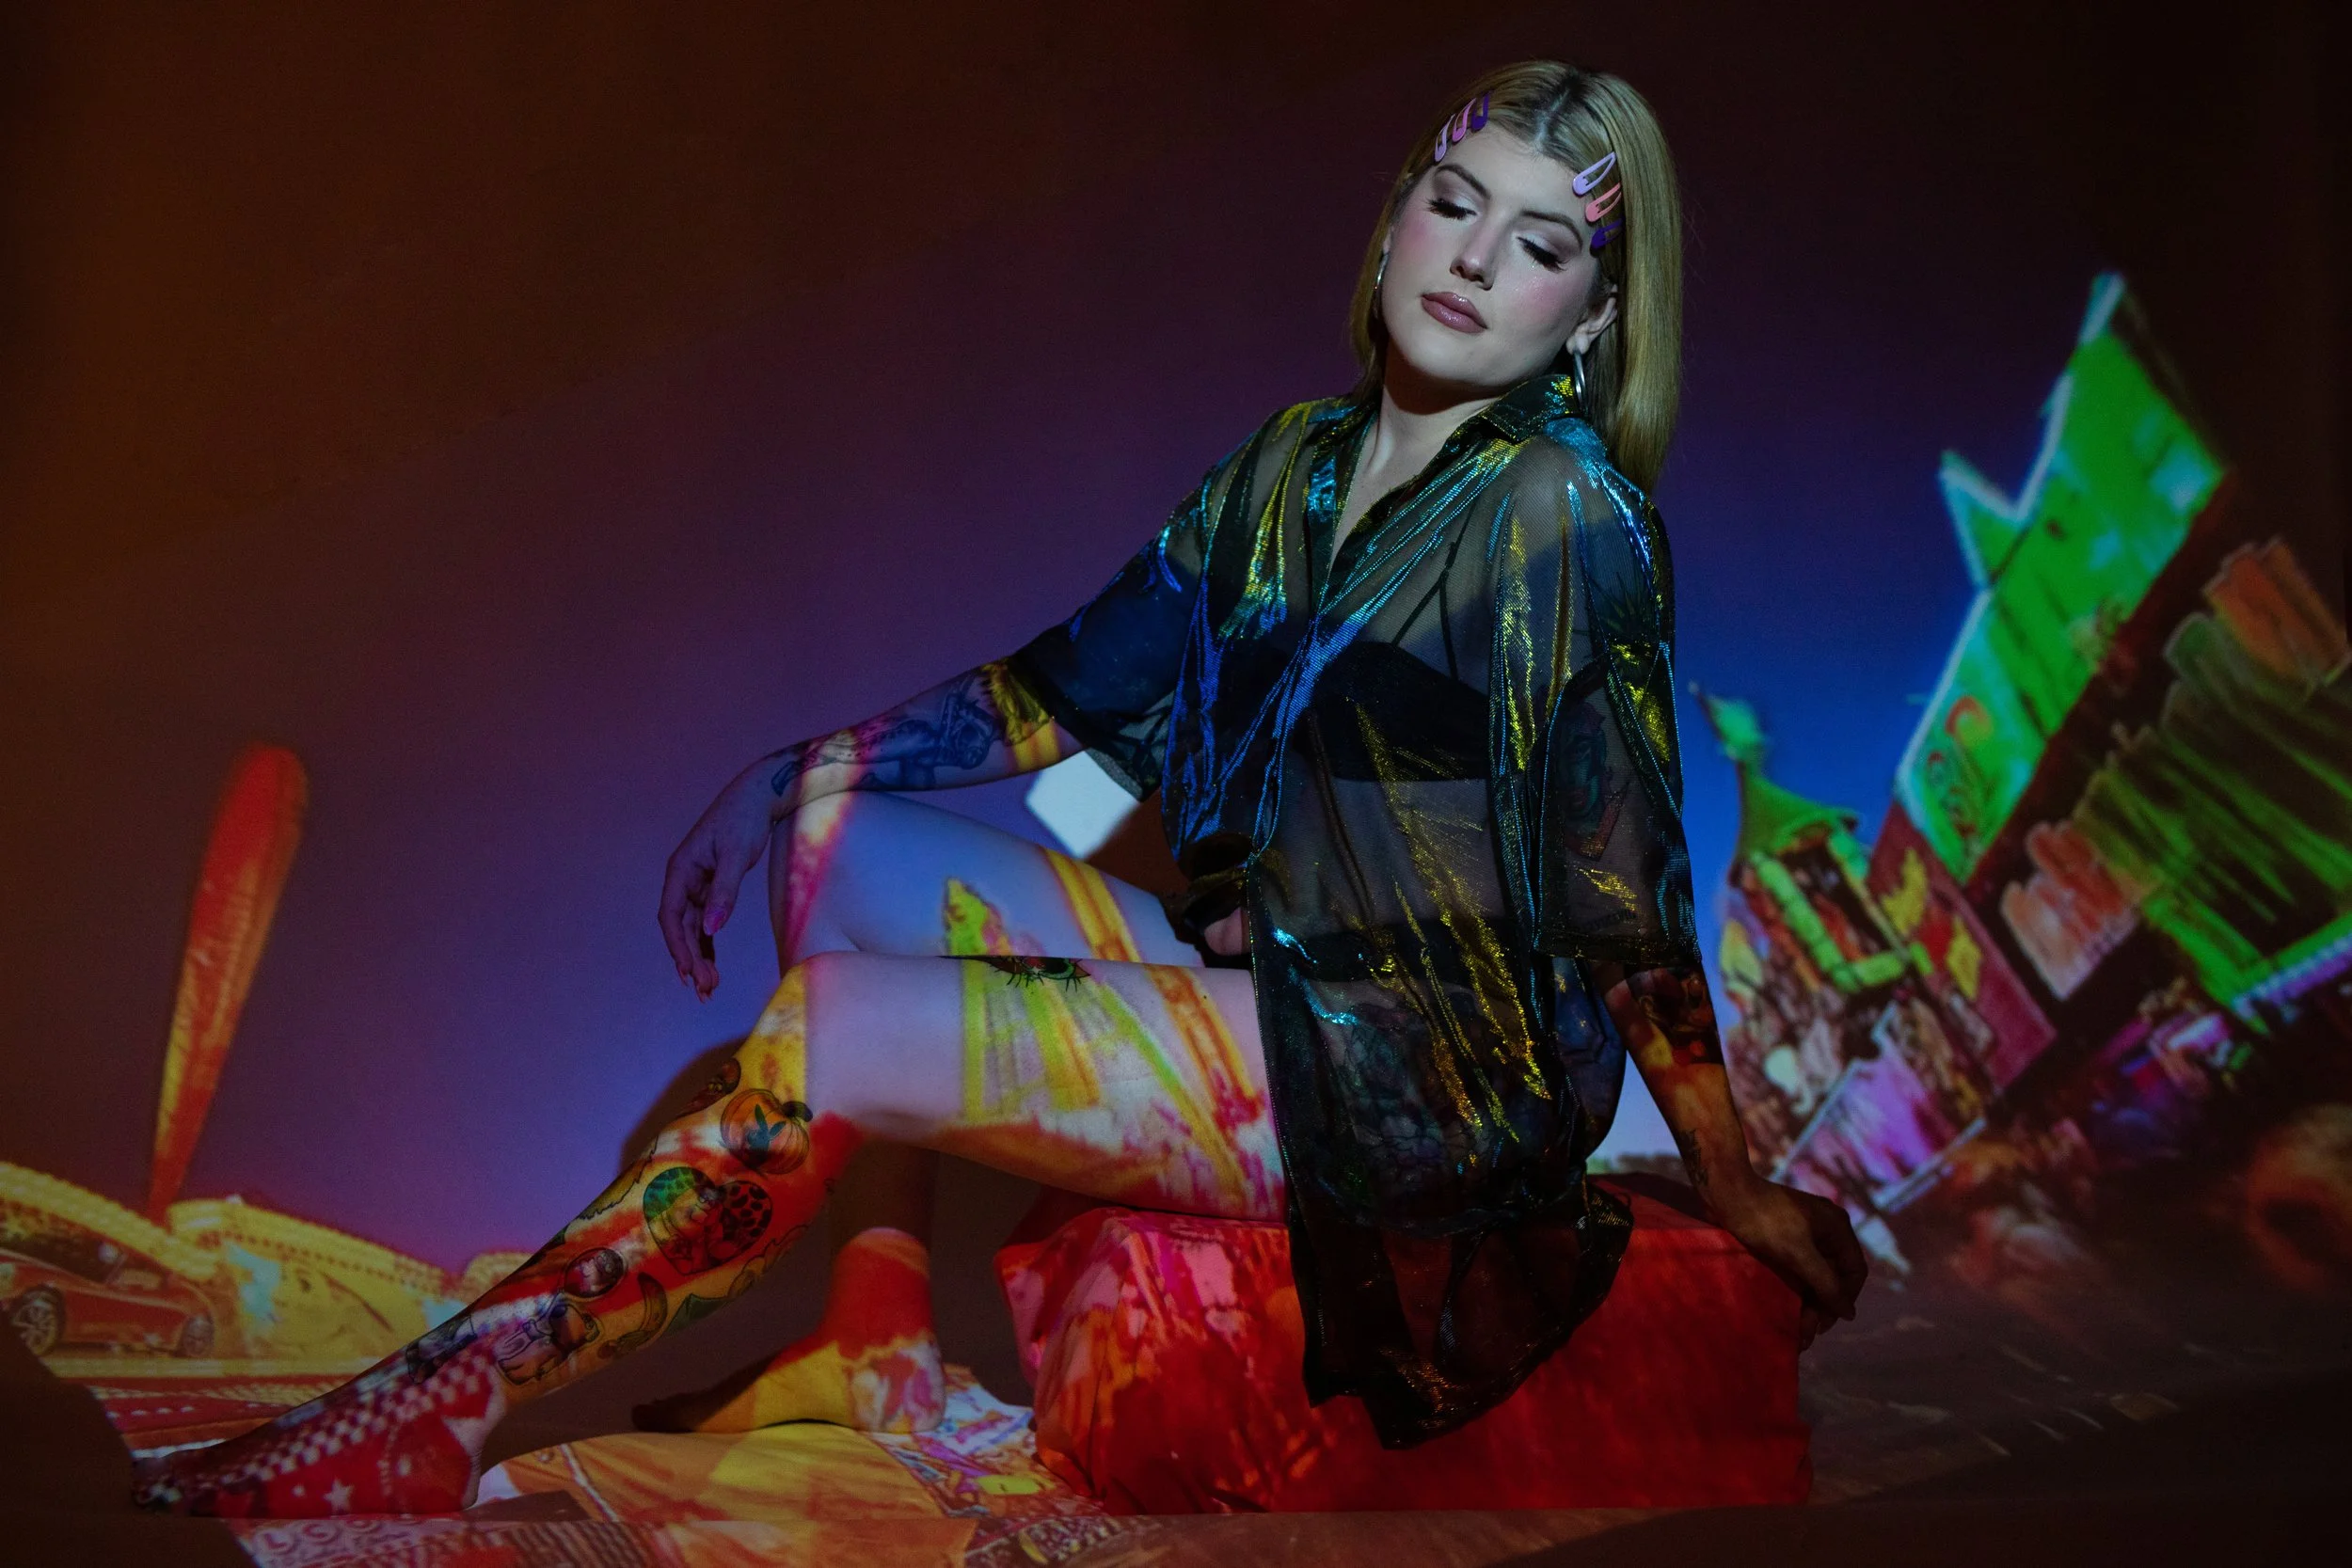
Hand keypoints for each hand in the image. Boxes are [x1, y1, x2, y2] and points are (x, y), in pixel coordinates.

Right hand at [658, 765, 778, 999]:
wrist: (760, 796)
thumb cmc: (745, 819)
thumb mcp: (736, 856)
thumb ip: (724, 893)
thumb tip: (711, 929)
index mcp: (680, 869)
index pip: (670, 916)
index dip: (677, 947)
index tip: (689, 972)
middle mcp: (684, 879)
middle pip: (680, 927)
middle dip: (690, 959)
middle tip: (705, 990)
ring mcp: (697, 885)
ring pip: (692, 929)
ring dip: (698, 957)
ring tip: (709, 987)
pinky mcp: (712, 888)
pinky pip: (705, 922)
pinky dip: (708, 944)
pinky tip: (712, 966)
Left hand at [1707, 1177, 1869, 1350]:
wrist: (1726, 1193)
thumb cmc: (1764, 1221)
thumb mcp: (1798, 1253)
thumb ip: (1826, 1283)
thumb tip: (1849, 1314)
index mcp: (1837, 1228)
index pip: (1854, 1272)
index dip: (1843, 1299)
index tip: (1824, 1323)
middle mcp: (1826, 1231)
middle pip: (1833, 1278)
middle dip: (1821, 1307)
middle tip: (1805, 1333)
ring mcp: (1805, 1235)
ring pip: (1815, 1277)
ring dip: (1808, 1303)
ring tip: (1796, 1332)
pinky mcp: (1785, 1240)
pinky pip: (1798, 1270)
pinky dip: (1795, 1290)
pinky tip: (1787, 1310)